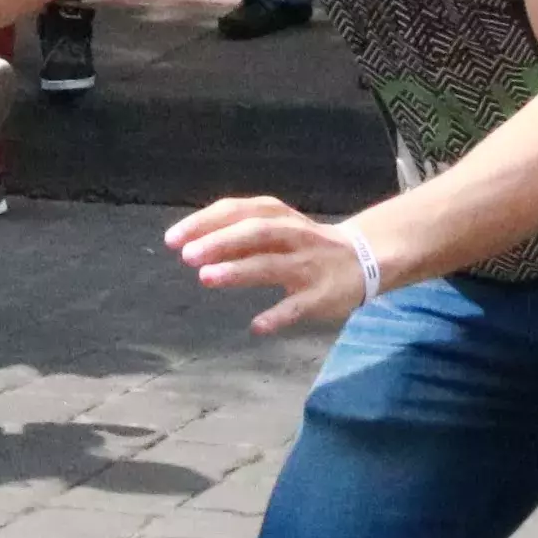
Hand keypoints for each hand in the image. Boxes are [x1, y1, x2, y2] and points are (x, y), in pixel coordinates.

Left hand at [165, 196, 377, 335]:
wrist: (364, 258)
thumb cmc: (302, 243)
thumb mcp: (275, 226)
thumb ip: (237, 232)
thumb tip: (189, 242)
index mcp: (278, 215)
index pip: (237, 210)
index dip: (204, 222)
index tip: (172, 239)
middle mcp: (293, 235)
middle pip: (255, 232)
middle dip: (220, 242)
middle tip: (187, 257)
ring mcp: (308, 265)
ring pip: (272, 264)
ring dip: (239, 270)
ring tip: (206, 278)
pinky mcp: (321, 295)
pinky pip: (298, 306)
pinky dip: (278, 316)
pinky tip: (257, 327)